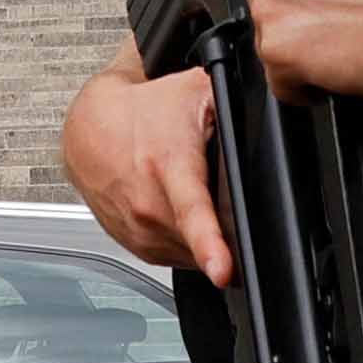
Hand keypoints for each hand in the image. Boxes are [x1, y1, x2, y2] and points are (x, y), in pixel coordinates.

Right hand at [64, 60, 229, 280]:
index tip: (223, 271)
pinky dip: (186, 243)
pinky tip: (181, 214)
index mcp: (170, 166)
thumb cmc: (144, 111)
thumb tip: (274, 107)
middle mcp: (147, 204)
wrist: (88, 129)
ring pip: (190, 256)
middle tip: (226, 200)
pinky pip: (173, 258)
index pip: (191, 213)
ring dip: (204, 241)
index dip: (209, 245)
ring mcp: (137, 229)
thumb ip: (238, 106)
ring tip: (201, 201)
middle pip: (200, 242)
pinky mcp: (133, 245)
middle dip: (227, 233)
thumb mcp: (197, 91)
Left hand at [245, 0, 362, 100]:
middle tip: (337, 24)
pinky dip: (304, 87)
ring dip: (302, 54)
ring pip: (271, 47)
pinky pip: (280, 83)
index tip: (321, 0)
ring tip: (341, 47)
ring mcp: (272, 13)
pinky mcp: (282, 55)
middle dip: (298, 22)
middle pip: (266, 10)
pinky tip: (334, 73)